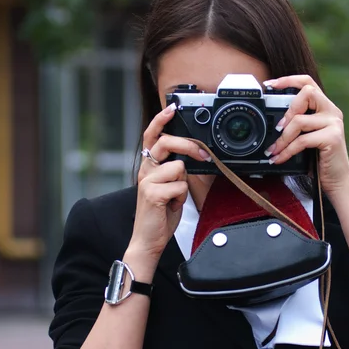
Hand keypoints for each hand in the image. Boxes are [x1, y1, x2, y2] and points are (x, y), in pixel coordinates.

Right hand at [131, 103, 211, 258]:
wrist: (148, 240)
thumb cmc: (160, 215)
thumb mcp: (171, 188)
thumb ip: (177, 172)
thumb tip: (194, 157)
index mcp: (148, 167)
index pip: (151, 137)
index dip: (160, 121)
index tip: (172, 108)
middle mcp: (145, 171)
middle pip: (166, 143)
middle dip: (188, 146)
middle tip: (203, 154)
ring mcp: (147, 181)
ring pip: (178, 167)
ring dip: (183, 185)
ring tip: (174, 199)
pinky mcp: (152, 193)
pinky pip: (179, 186)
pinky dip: (181, 198)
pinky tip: (172, 206)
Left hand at [262, 75, 348, 198]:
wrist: (336, 181)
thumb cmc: (319, 160)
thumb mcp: (306, 137)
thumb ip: (296, 125)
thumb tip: (272, 123)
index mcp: (325, 107)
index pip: (308, 82)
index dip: (288, 80)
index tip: (269, 84)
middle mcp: (332, 111)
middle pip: (306, 93)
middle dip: (287, 111)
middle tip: (276, 129)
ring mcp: (334, 123)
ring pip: (299, 120)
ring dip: (282, 138)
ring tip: (273, 151)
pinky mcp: (332, 138)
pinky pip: (302, 140)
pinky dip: (286, 151)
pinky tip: (279, 159)